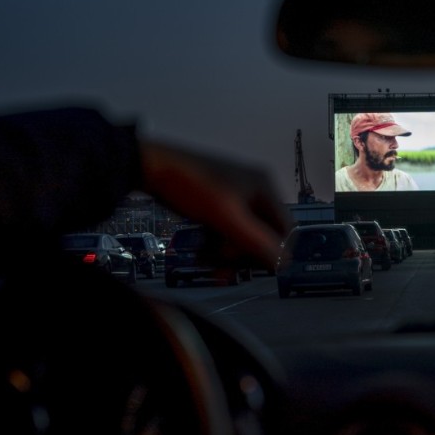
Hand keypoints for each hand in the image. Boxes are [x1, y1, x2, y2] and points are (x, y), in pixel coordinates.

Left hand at [140, 140, 291, 265]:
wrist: (149, 165)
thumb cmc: (191, 185)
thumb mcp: (227, 216)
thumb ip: (256, 240)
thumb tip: (284, 263)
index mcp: (265, 188)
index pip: (284, 229)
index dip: (273, 251)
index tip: (253, 269)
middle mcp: (254, 190)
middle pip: (262, 233)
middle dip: (244, 254)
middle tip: (223, 269)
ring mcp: (235, 195)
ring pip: (242, 234)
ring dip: (227, 253)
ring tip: (208, 263)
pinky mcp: (216, 202)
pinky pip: (226, 229)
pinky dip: (216, 243)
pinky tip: (202, 253)